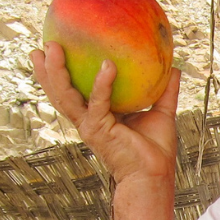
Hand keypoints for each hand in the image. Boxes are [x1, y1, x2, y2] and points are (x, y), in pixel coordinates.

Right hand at [30, 42, 180, 184]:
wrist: (154, 175)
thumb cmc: (156, 150)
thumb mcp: (162, 113)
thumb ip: (165, 90)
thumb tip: (175, 67)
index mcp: (97, 116)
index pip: (74, 91)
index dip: (61, 73)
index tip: (55, 50)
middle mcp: (89, 121)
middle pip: (60, 92)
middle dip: (48, 69)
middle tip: (44, 44)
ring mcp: (91, 126)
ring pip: (65, 96)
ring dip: (56, 72)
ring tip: (52, 48)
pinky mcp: (100, 131)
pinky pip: (98, 103)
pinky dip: (102, 84)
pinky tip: (108, 65)